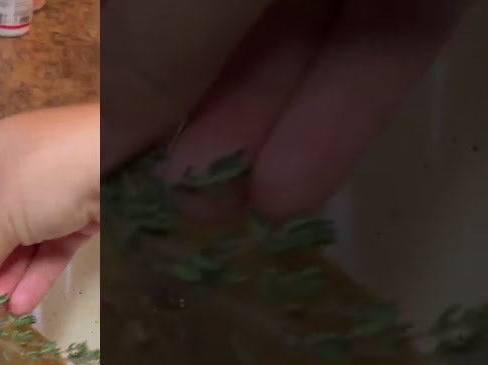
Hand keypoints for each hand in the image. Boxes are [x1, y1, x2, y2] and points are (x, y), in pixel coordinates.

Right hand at [0, 104, 99, 315]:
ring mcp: (53, 194)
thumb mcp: (1, 218)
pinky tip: (22, 304)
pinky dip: (37, 275)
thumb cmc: (44, 176)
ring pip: (24, 244)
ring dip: (10, 279)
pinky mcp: (82, 215)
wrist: (122, 160)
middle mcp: (20, 173)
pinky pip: (53, 248)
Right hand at [104, 0, 472, 217]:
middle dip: (202, 131)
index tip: (126, 175)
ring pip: (301, 50)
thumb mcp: (170, 2)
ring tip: (234, 219)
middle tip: (184, 215)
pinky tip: (294, 187)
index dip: (139, 96)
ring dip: (265, 139)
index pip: (150, 28)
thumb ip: (144, 66)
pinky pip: (377, 48)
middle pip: (222, 42)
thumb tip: (109, 145)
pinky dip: (337, 117)